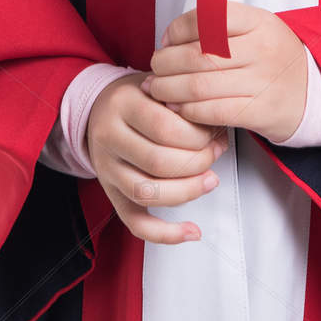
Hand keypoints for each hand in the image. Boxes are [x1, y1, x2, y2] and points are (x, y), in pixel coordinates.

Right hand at [85, 71, 227, 243]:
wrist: (101, 107)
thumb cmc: (140, 97)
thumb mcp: (161, 86)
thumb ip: (186, 104)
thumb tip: (218, 136)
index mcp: (122, 104)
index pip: (164, 127)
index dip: (198, 136)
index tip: (215, 134)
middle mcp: (109, 137)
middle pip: (157, 162)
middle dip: (198, 162)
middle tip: (215, 153)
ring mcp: (106, 168)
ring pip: (147, 193)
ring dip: (187, 192)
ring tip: (210, 181)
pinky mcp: (111, 193)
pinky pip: (136, 223)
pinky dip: (166, 234)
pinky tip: (191, 231)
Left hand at [141, 2, 307, 144]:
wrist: (313, 92)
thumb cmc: (275, 56)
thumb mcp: (257, 24)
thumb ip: (222, 8)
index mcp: (258, 21)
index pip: (207, 18)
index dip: (177, 30)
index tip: (166, 40)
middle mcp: (262, 49)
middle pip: (197, 56)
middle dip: (165, 64)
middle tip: (155, 68)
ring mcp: (263, 82)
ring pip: (200, 86)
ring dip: (169, 90)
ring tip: (158, 89)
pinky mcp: (260, 111)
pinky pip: (213, 111)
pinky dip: (189, 111)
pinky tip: (180, 107)